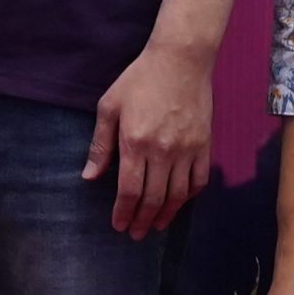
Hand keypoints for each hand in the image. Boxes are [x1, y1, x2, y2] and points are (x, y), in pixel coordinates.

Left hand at [84, 40, 212, 238]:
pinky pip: (199, 180)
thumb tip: (89, 176)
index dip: (123, 212)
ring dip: (166, 214)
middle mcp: (163, 151)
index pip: (129, 190)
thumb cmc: (139, 80)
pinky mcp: (204, 145)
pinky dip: (189, 197)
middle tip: (135, 233)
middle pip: (154, 198)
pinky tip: (179, 202)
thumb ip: (100, 145)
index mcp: (135, 142)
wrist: (180, 61)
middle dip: (142, 220)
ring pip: (178, 194)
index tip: (118, 225)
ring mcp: (187, 150)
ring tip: (156, 226)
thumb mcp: (109, 107)